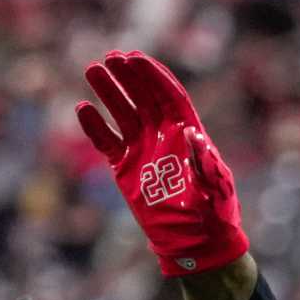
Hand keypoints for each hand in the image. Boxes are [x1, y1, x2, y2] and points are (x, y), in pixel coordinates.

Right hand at [75, 51, 249, 277]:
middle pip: (144, 97)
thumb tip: (194, 136)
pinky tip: (82, 108)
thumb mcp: (217, 190)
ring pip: (123, 112)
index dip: (154, 75)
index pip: (169, 95)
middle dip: (129, 76)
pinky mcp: (125, 167)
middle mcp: (164, 135)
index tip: (136, 58)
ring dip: (109, 91)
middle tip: (111, 57)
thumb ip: (207, 165)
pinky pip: (107, 141)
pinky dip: (95, 126)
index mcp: (188, 133)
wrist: (194, 242)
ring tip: (92, 69)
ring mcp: (143, 149)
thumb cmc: (214, 216)